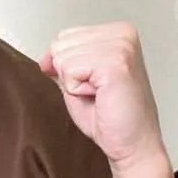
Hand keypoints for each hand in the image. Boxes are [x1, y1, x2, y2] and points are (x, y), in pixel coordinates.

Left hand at [39, 22, 166, 172]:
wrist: (132, 144)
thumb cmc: (111, 116)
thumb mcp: (78, 81)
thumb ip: (62, 63)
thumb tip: (45, 57)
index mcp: (117, 32)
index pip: (64, 36)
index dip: (67, 66)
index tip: (94, 84)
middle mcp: (122, 33)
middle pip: (60, 44)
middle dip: (69, 74)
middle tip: (97, 92)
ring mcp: (121, 46)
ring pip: (62, 57)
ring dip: (74, 83)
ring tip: (100, 94)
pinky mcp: (115, 63)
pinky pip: (69, 70)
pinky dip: (76, 90)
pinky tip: (100, 96)